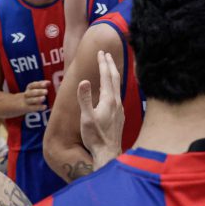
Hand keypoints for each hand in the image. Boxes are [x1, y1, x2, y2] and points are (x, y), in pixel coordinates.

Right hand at [19, 80, 49, 112]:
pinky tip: (45, 107)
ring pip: (31, 100)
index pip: (33, 85)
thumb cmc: (32, 94)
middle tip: (46, 91)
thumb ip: (41, 85)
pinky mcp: (26, 108)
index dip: (40, 84)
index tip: (48, 83)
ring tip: (44, 98)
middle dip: (39, 92)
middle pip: (32, 92)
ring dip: (37, 99)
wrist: (17, 104)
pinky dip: (39, 107)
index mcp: (29, 88)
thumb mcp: (34, 89)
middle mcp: (27, 94)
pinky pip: (32, 108)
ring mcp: (26, 101)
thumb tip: (49, 82)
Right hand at [78, 51, 123, 169]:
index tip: (100, 52)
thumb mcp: (86, 118)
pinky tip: (111, 90)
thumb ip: (85, 99)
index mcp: (108, 100)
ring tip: (109, 67)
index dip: (103, 63)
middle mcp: (117, 102)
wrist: (108, 152)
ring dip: (113, 74)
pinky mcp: (120, 115)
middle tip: (106, 54)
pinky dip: (114, 86)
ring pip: (118, 86)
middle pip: (115, 78)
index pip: (106, 76)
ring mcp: (120, 108)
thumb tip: (84, 81)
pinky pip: (118, 94)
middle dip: (110, 64)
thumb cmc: (95, 137)